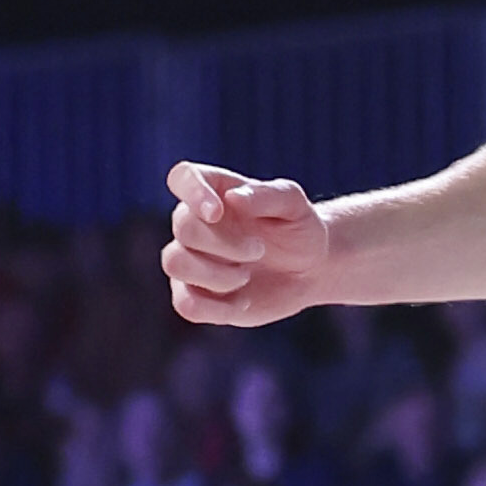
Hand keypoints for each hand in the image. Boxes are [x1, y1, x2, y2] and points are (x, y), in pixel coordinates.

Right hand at [163, 162, 333, 329]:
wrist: (310, 270)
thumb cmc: (300, 229)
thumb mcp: (296, 206)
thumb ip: (270, 195)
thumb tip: (234, 196)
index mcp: (215, 191)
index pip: (183, 177)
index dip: (191, 191)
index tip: (217, 212)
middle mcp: (195, 223)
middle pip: (183, 228)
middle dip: (225, 244)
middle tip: (259, 250)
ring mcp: (192, 260)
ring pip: (175, 264)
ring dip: (217, 275)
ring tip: (247, 275)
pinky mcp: (196, 295)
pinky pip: (185, 305)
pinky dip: (217, 308)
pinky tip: (244, 301)